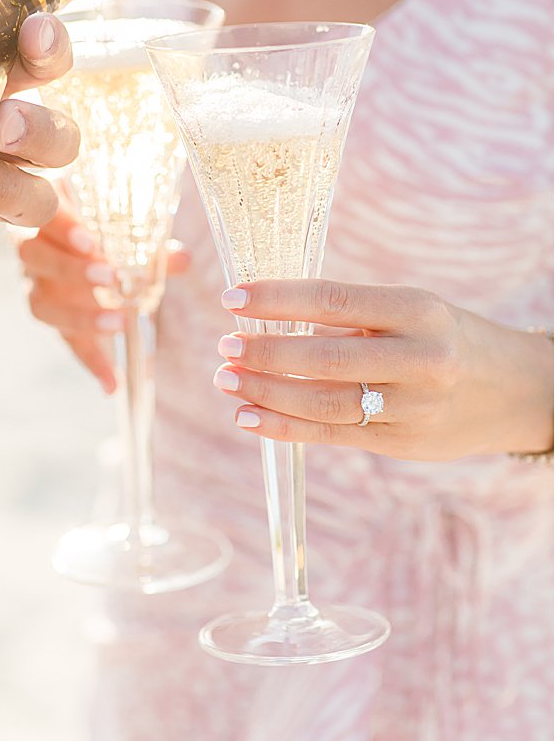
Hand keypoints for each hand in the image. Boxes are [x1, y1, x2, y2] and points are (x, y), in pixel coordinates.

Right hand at [21, 207, 192, 393]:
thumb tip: (181, 258)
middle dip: (71, 269)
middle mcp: (33, 252)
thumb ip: (150, 247)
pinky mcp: (53, 320)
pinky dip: (91, 363)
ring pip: (43, 304)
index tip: (91, 242)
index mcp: (49, 217)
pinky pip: (67, 342)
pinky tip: (112, 383)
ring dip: (80, 316)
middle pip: (36, 258)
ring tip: (117, 324)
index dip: (64, 229)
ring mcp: (35, 287)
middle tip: (109, 278)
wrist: (84, 253)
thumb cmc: (104, 233)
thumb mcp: (128, 234)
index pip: (46, 216)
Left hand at [213, 280, 554, 459]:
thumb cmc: (443, 338)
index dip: (277, 299)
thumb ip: (347, 318)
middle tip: (224, 346)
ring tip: (226, 380)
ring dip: (264, 392)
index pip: (333, 300)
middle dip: (265, 353)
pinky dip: (282, 426)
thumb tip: (265, 319)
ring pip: (323, 402)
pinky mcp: (401, 443)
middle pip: (324, 358)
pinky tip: (247, 415)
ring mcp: (412, 406)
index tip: (231, 297)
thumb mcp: (409, 312)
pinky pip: (330, 435)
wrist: (516, 391)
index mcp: (417, 311)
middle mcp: (419, 359)